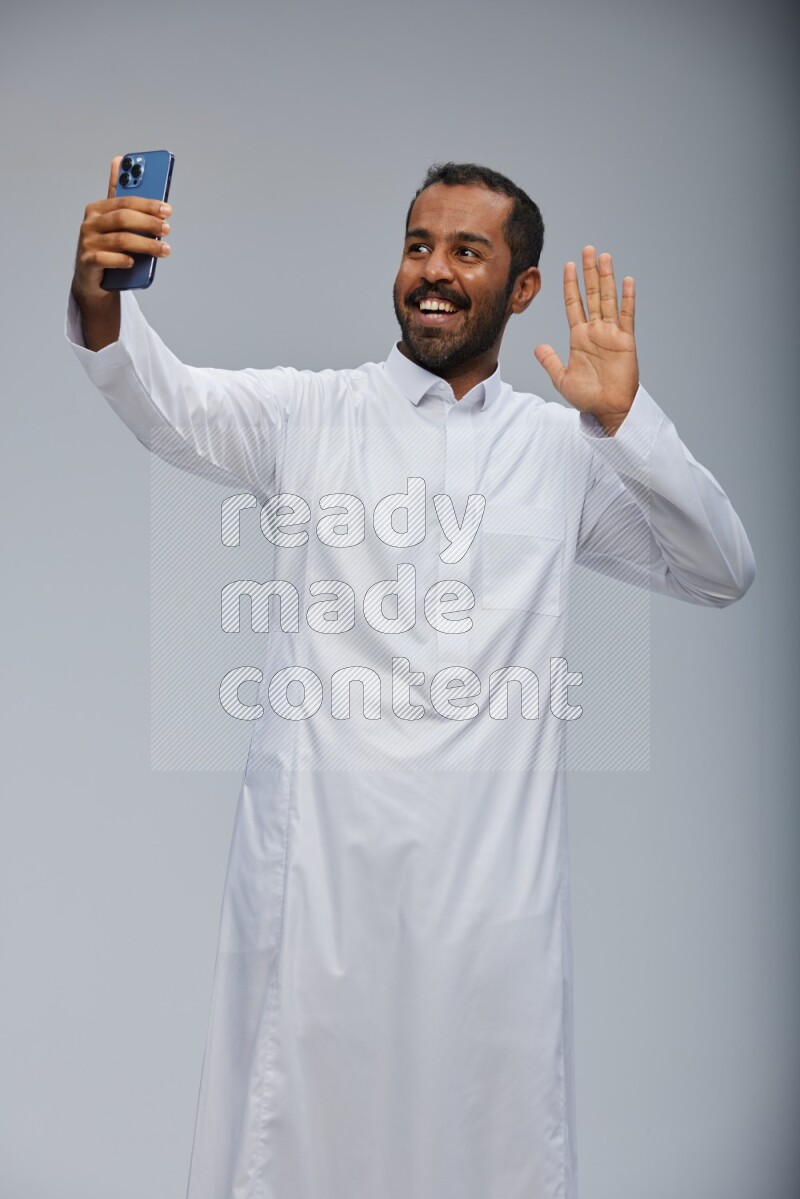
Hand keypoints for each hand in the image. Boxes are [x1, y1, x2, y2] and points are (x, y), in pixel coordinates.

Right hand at [71, 156, 172, 348]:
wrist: (92, 278)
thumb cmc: (108, 246)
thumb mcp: (114, 222)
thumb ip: (120, 196)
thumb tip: (120, 159)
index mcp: (98, 209)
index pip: (125, 202)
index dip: (147, 205)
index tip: (167, 209)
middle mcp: (89, 223)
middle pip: (123, 219)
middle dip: (148, 223)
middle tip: (167, 229)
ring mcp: (86, 243)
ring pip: (120, 240)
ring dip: (145, 245)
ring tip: (164, 250)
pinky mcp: (86, 263)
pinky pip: (105, 259)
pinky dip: (121, 260)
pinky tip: (134, 262)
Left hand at [534, 247, 638, 435]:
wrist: (608, 409)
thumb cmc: (587, 397)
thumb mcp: (562, 379)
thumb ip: (550, 361)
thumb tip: (538, 347)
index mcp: (579, 337)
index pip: (573, 304)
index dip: (570, 285)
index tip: (567, 266)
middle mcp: (595, 331)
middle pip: (591, 295)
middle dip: (588, 272)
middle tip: (587, 249)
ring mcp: (611, 333)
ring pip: (608, 299)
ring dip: (606, 278)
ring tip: (603, 257)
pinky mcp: (626, 340)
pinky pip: (626, 315)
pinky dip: (627, 298)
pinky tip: (628, 281)